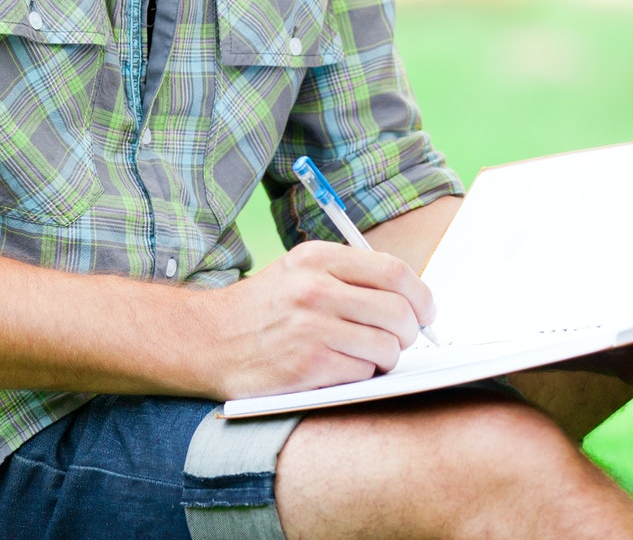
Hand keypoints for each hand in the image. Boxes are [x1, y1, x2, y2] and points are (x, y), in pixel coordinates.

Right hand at [193, 241, 435, 400]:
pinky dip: (361, 376)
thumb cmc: (263, 309)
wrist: (207, 341)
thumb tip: (409, 297)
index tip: (425, 311)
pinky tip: (340, 369)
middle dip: (410, 331)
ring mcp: (311, 329)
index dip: (420, 295)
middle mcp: (315, 289)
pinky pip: (362, 374)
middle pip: (398, 312)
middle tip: (401, 340)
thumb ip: (349, 276)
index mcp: (317, 258)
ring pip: (386, 347)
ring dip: (386, 358)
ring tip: (366, 357)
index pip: (393, 271)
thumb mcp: (299, 271)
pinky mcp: (307, 367)